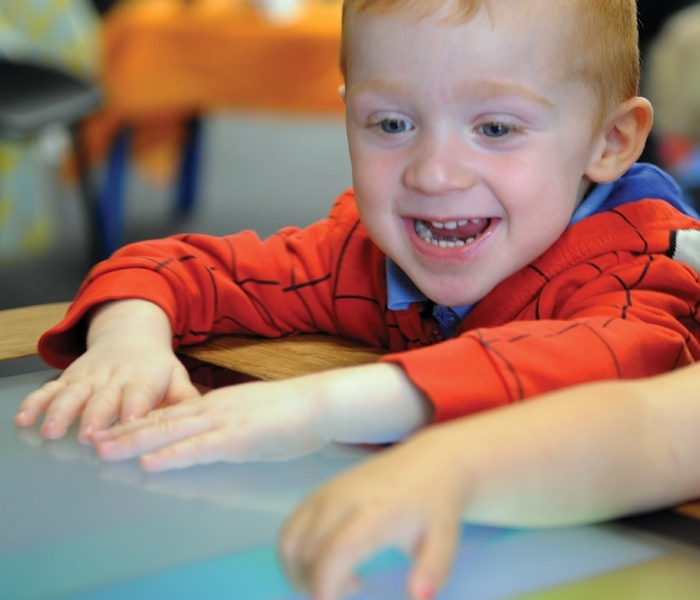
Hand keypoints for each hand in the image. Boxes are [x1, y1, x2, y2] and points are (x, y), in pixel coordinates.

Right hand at [14, 300, 199, 441]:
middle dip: (95, 416)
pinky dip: (36, 402)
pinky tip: (24, 419)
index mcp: (144, 379)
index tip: (130, 423)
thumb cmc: (157, 367)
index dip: (134, 407)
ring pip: (72, 394)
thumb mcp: (177, 376)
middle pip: (103, 398)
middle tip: (89, 436)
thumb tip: (206, 413)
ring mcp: (89, 378)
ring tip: (52, 431)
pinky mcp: (69, 378)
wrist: (130, 334)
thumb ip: (187, 397)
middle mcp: (114, 379)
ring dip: (61, 411)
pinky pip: (50, 389)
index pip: (140, 394)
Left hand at [91, 376, 326, 468]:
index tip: (114, 429)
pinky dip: (171, 455)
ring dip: (135, 442)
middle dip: (125, 432)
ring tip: (104, 450)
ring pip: (170, 432)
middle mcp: (212, 409)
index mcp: (216, 403)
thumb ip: (229, 419)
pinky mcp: (237, 439)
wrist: (318, 402)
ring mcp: (223, 422)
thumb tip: (215, 429)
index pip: (170, 413)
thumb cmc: (291, 410)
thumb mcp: (252, 411)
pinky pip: (198, 449)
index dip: (139, 422)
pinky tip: (150, 463)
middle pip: (161, 421)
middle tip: (93, 442)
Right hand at [279, 428, 463, 599]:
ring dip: (298, 573)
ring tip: (335, 583)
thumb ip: (432, 571)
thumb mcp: (444, 541)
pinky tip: (328, 563)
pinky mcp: (317, 493)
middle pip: (306, 551)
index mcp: (375, 511)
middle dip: (314, 586)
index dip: (325, 585)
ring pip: (289, 541)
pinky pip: (290, 529)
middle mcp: (342, 499)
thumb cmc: (434, 505)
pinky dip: (296, 556)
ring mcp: (325, 493)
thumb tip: (419, 597)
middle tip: (349, 592)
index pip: (336, 550)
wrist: (428, 461)